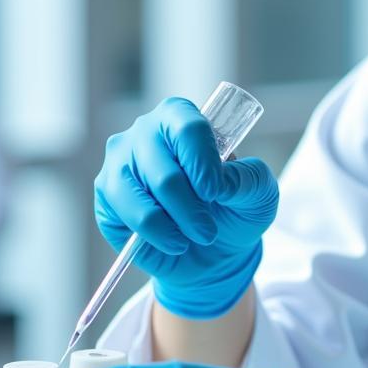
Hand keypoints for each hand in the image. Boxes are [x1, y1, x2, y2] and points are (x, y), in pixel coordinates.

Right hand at [94, 98, 278, 317]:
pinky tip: (173, 241)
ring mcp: (120, 162)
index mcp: (182, 118)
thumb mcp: (259, 192)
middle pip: (163, 168)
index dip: (202, 162)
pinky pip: (124, 215)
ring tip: (193, 237)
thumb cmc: (235, 208)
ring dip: (171, 223)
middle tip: (208, 230)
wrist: (213, 250)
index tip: (216, 192)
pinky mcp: (107, 195)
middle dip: (190, 208)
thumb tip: (221, 182)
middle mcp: (145, 132)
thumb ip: (249, 179)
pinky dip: (154, 234)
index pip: (188, 128)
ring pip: (139, 194)